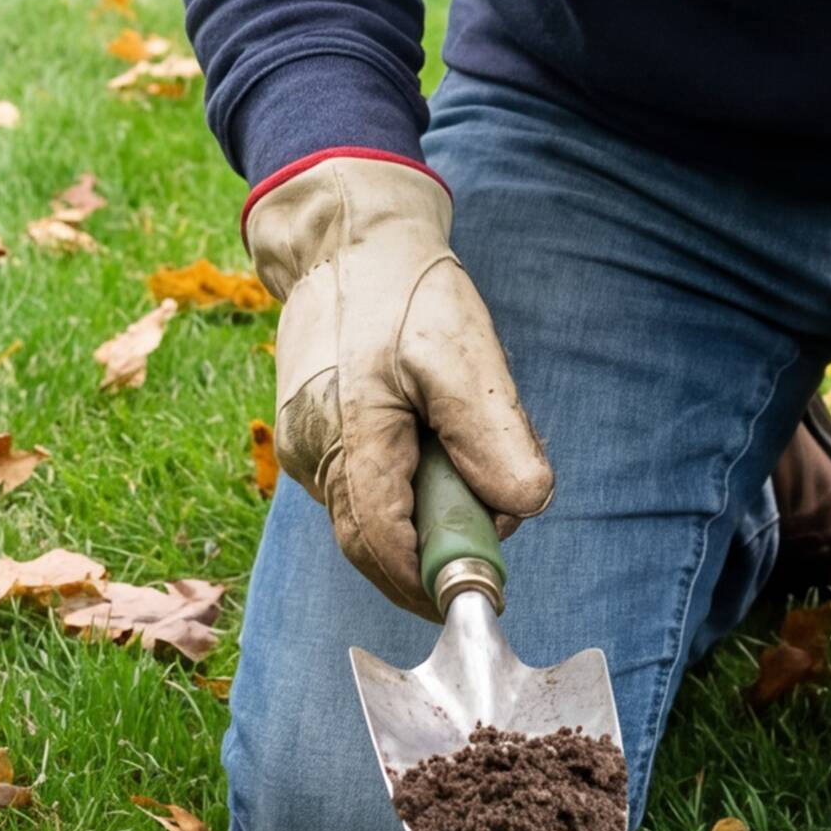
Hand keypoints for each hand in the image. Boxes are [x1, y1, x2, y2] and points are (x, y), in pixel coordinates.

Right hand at [243, 154, 556, 613]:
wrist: (343, 240)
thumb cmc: (402, 288)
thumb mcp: (462, 352)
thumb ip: (491, 435)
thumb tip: (522, 506)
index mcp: (347, 437)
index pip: (382, 545)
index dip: (427, 579)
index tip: (477, 590)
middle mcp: (314, 455)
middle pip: (374, 541)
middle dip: (433, 548)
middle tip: (490, 516)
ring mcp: (307, 449)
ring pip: (370, 515)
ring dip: (423, 510)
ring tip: (465, 453)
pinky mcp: (314, 438)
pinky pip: (363, 485)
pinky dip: (406, 483)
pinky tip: (435, 437)